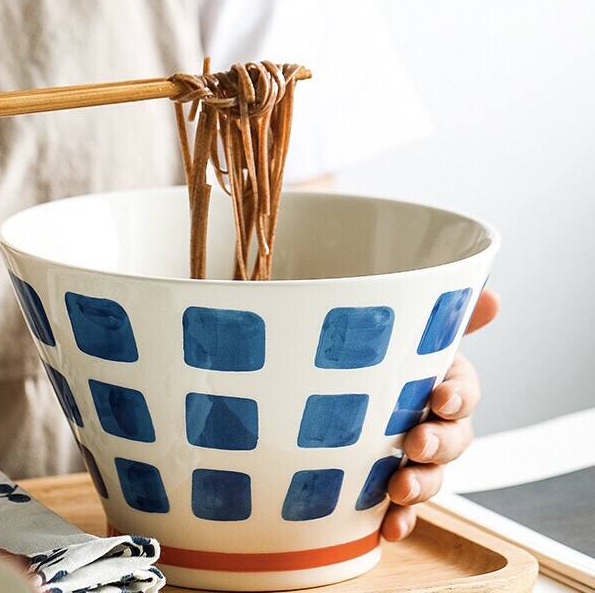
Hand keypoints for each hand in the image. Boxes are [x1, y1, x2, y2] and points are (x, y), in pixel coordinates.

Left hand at [380, 288, 500, 540]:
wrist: (330, 398)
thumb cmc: (375, 365)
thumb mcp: (399, 337)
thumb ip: (439, 319)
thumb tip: (492, 297)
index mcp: (439, 386)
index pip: (464, 392)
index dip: (458, 396)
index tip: (441, 397)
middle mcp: (434, 423)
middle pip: (455, 439)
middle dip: (440, 443)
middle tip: (415, 442)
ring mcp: (414, 458)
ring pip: (433, 476)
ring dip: (422, 484)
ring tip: (399, 486)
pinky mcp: (390, 485)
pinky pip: (404, 508)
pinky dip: (401, 519)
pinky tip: (388, 526)